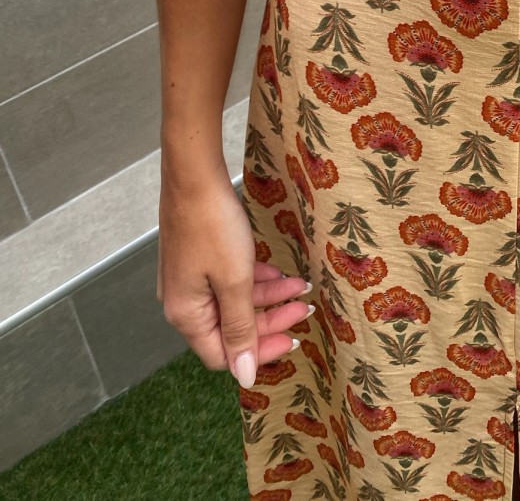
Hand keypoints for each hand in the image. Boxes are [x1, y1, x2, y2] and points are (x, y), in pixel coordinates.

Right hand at [157, 169, 311, 387]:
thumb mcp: (234, 280)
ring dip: (267, 297)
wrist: (194, 175)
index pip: (222, 355)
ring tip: (299, 286)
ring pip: (233, 301)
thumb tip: (243, 376)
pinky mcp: (199, 257)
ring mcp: (190, 278)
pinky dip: (254, 279)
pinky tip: (279, 272)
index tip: (292, 339)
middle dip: (270, 320)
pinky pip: (229, 280)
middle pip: (230, 328)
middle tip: (303, 308)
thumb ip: (240, 329)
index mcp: (186, 315)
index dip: (259, 352)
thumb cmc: (213, 226)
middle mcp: (184, 301)